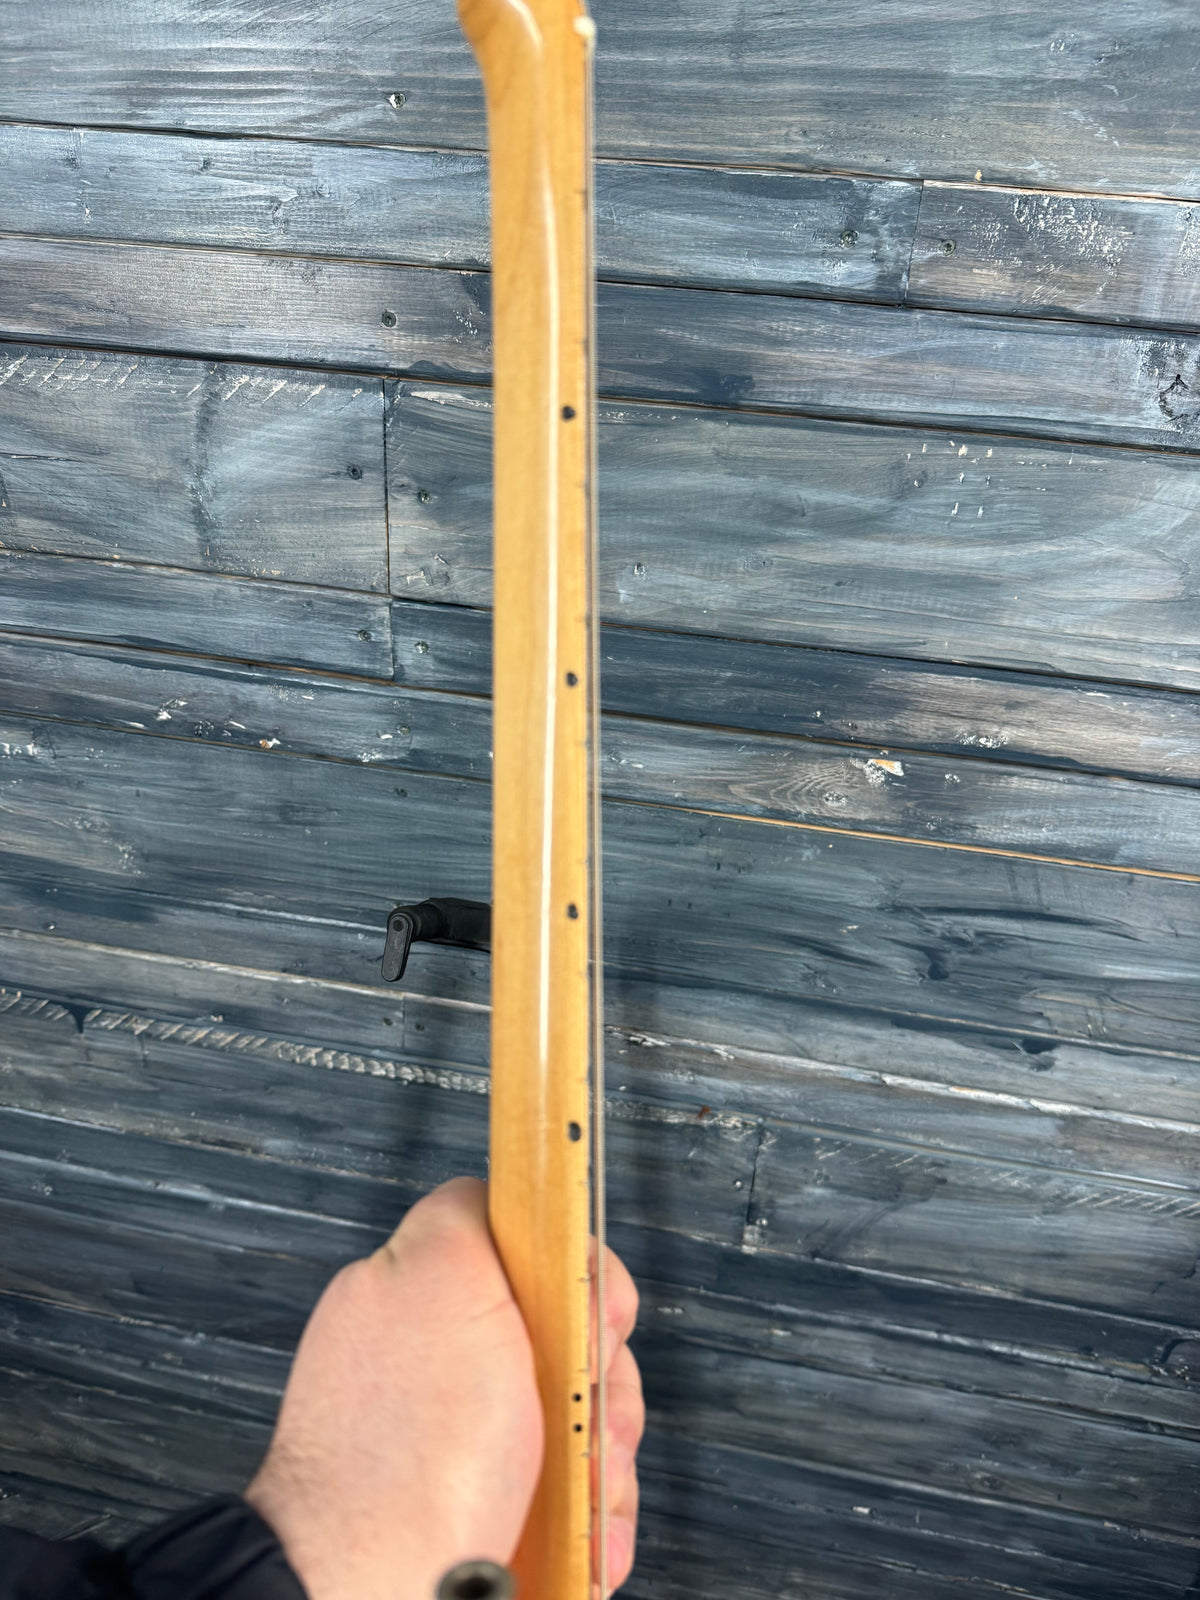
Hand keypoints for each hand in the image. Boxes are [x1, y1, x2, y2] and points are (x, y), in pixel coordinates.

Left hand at [245, 1177, 642, 1599]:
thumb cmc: (410, 1453)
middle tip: (594, 1417)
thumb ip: (464, 1213)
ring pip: (578, 1425)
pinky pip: (568, 1499)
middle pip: (570, 1345)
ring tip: (593, 1492)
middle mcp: (445, 1370)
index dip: (581, 1281)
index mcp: (426, 1302)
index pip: (533, 1256)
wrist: (374, 1594)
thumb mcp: (439, 1275)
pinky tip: (589, 1534)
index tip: (598, 1320)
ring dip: (608, 1457)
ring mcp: (465, 1448)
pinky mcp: (488, 1515)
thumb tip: (504, 1193)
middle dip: (606, 1384)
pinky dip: (591, 1516)